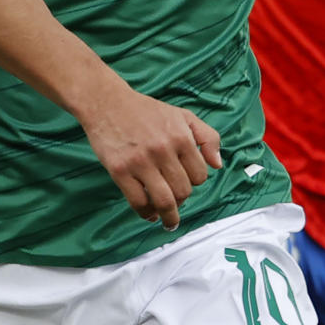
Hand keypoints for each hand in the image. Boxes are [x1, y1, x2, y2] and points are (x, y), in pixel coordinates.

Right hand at [76, 82, 221, 229]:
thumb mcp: (182, 115)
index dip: (195, 183)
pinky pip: (138, 202)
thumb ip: (207, 136)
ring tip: (169, 221)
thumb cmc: (144, 110)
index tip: (186, 184)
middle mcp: (163, 150)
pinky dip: (146, 214)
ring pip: (164, 202)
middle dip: (182, 201)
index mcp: (180, 136)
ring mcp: (140, 161)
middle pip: (183, 191)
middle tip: (176, 202)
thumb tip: (218, 165)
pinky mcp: (120, 170)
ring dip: (169, 217)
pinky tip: (149, 214)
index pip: (199, 175)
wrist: (107, 102)